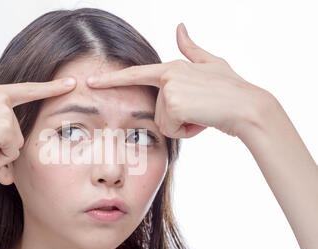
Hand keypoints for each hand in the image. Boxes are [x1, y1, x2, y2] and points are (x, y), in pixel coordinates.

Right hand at [0, 78, 76, 177]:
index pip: (27, 89)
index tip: (71, 82)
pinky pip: (12, 152)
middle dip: (3, 149)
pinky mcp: (5, 125)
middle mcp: (0, 97)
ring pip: (16, 144)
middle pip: (18, 132)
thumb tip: (8, 158)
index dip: (51, 87)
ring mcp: (3, 109)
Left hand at [86, 23, 270, 138]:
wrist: (249, 107)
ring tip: (205, 114)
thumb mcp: (212, 64)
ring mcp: (170, 89)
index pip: (136, 74)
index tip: (90, 82)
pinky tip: (204, 121)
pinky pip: (172, 130)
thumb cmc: (232, 89)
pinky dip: (188, 132)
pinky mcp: (174, 104)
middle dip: (179, 119)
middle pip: (158, 111)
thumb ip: (191, 49)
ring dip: (185, 126)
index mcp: (172, 67)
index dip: (112, 80)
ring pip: (164, 123)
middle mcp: (168, 75)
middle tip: (203, 110)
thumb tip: (179, 27)